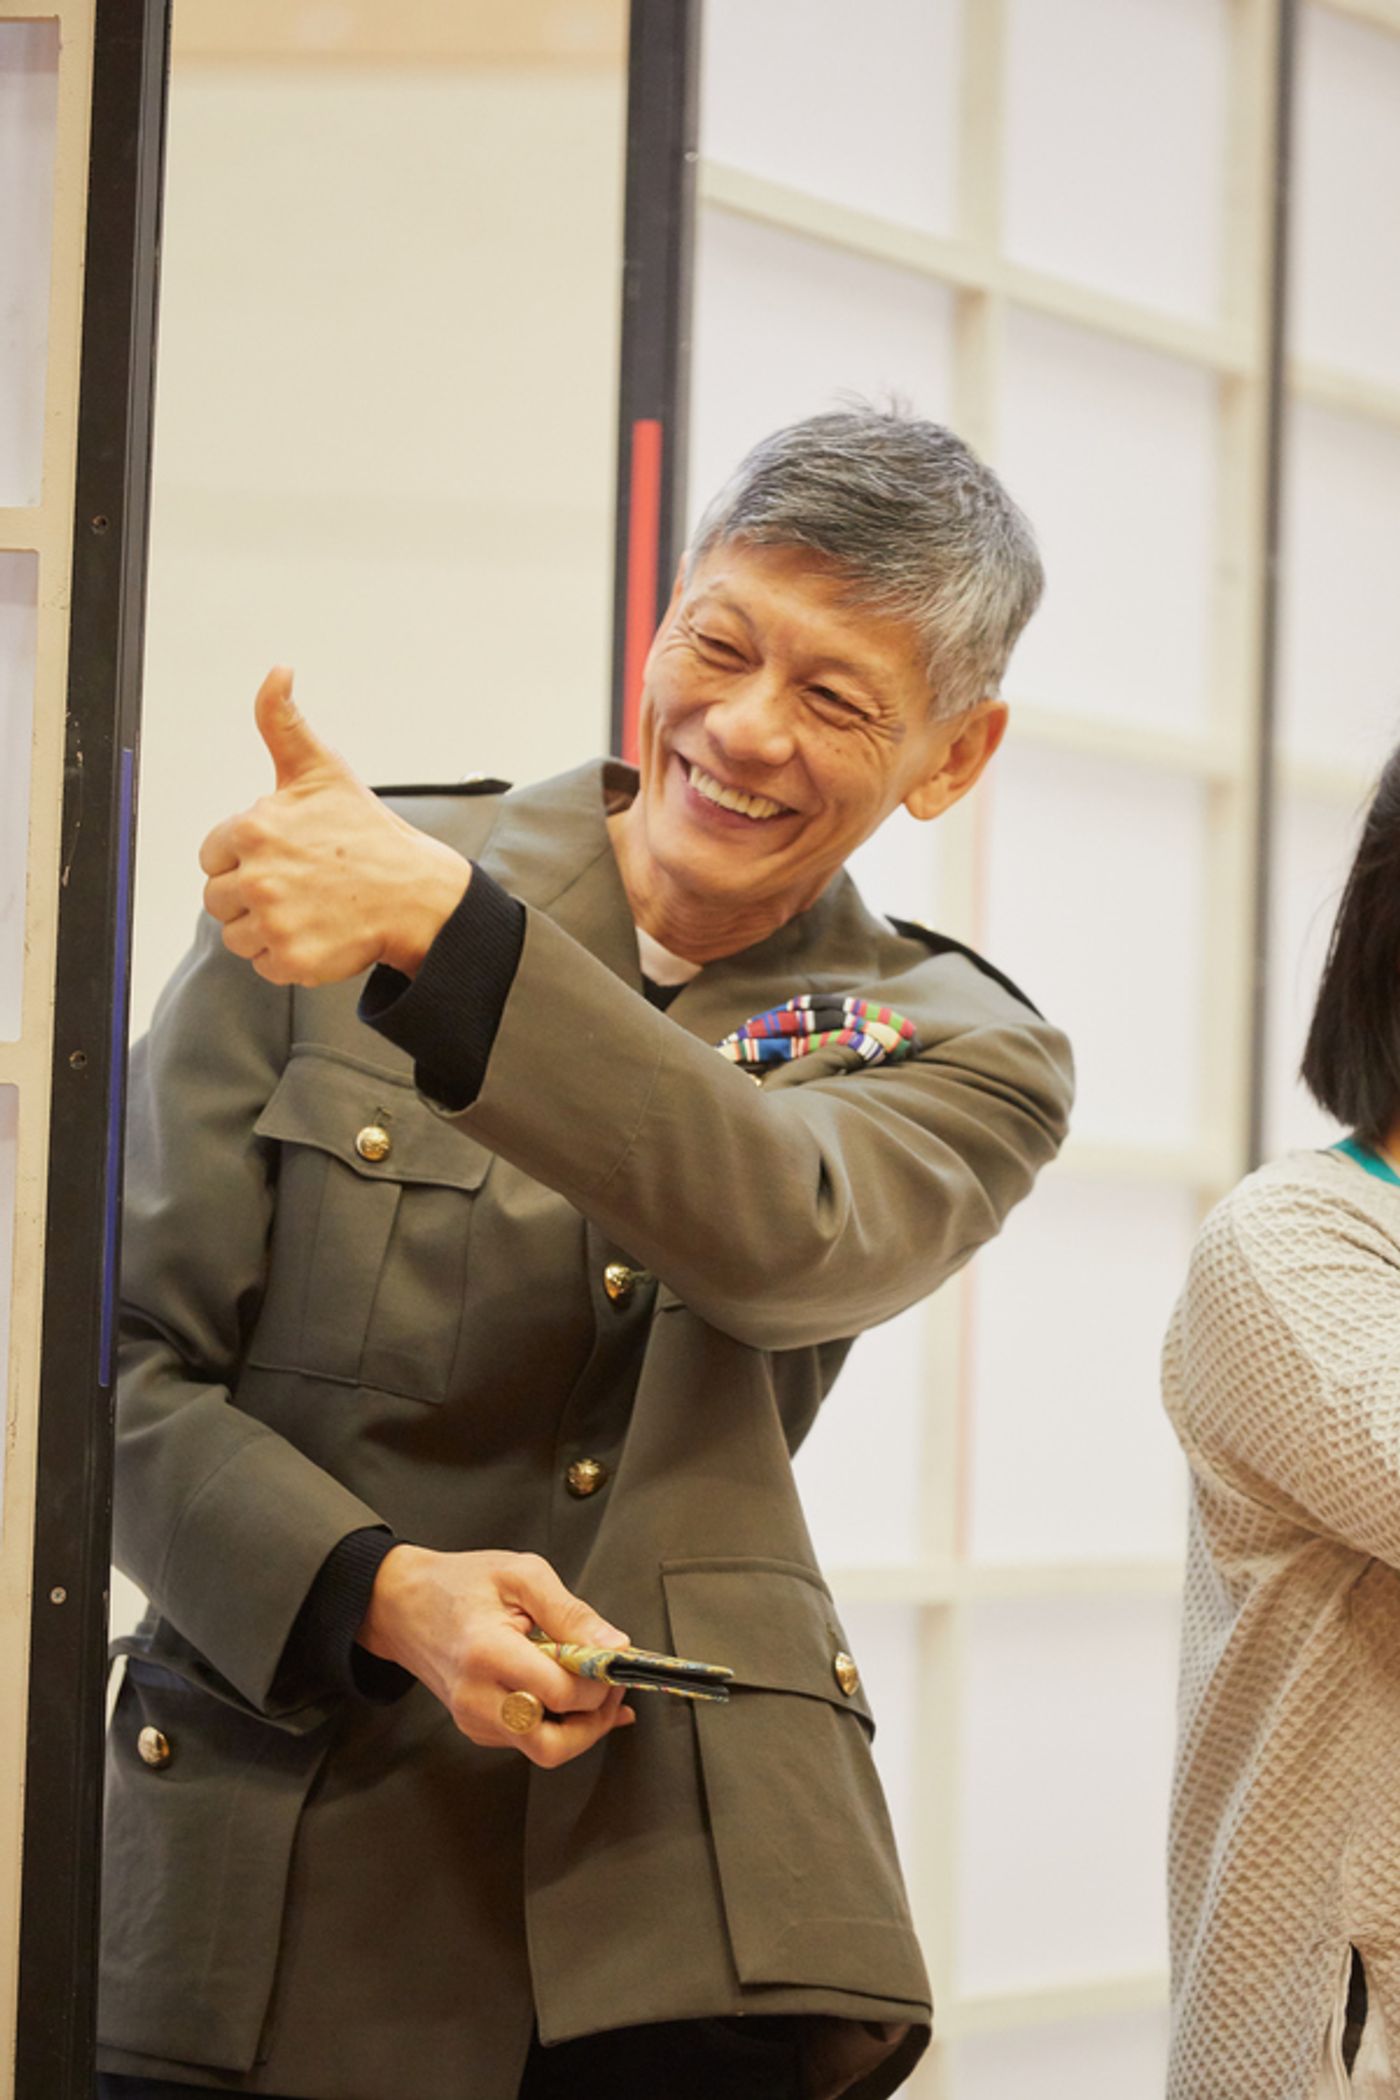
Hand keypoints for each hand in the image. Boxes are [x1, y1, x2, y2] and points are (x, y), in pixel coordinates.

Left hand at [199, 667, 471, 985]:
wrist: (417, 893)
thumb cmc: (367, 833)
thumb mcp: (321, 770)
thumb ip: (282, 722)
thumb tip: (277, 673)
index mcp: (254, 829)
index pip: (213, 855)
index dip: (245, 856)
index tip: (284, 855)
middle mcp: (258, 877)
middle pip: (218, 898)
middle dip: (252, 893)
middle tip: (300, 884)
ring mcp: (275, 922)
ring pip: (236, 934)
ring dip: (266, 926)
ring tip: (309, 907)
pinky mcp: (291, 960)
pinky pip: (262, 964)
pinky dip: (286, 955)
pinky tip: (318, 931)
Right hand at [357, 1544, 636, 1768]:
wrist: (401, 1603)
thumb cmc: (459, 1583)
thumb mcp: (521, 1574)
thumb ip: (571, 1612)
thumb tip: (614, 1646)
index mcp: (487, 1653)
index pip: (559, 1693)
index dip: (598, 1682)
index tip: (615, 1661)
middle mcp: (476, 1697)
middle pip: (551, 1745)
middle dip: (594, 1723)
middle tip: (611, 1689)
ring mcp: (472, 1718)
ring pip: (541, 1750)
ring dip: (578, 1727)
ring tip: (593, 1689)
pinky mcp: (474, 1727)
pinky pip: (526, 1740)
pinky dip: (555, 1724)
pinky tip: (568, 1695)